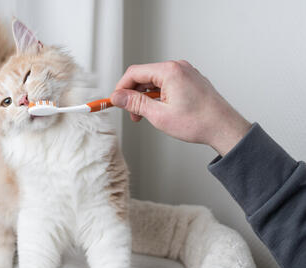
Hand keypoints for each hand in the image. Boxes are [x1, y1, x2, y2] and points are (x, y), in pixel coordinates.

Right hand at [110, 61, 250, 155]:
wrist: (224, 128)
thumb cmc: (198, 122)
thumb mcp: (159, 115)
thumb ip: (135, 103)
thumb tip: (118, 97)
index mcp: (170, 71)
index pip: (134, 73)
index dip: (121, 88)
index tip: (115, 101)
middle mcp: (178, 67)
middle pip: (144, 76)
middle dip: (134, 95)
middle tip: (132, 114)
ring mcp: (186, 73)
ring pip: (155, 81)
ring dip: (146, 97)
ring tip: (147, 116)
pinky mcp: (190, 80)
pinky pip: (167, 83)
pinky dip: (158, 96)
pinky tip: (160, 111)